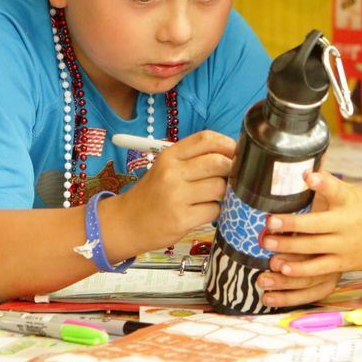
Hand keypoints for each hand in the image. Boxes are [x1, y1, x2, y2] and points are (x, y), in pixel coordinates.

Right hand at [118, 131, 234, 249]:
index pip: (206, 139)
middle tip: (231, 177)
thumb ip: (194, 159)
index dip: (227, 144)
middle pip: (218, 162)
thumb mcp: (167, 168)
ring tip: (214, 196)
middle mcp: (172, 172)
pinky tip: (204, 211)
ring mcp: (176, 196)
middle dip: (231, 170)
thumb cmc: (152, 193)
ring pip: (219, 188)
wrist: (126, 222)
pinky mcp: (181, 219)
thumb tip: (233, 156)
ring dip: (225, 193)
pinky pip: (214, 210)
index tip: (235, 153)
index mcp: (170, 155)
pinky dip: (216, 211)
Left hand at [259, 170, 361, 306]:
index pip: (335, 189)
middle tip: (270, 222)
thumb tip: (306, 167)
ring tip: (269, 245)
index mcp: (347, 202)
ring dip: (290, 248)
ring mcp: (344, 246)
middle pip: (317, 224)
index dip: (322, 183)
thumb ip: (328, 182)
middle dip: (292, 224)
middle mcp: (345, 224)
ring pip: (314, 248)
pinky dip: (301, 270)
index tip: (307, 175)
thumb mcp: (350, 192)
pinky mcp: (342, 264)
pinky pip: (319, 269)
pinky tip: (283, 269)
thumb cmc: (361, 209)